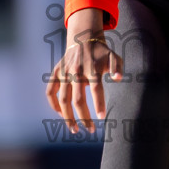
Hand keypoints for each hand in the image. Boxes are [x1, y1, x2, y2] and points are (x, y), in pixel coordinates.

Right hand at [45, 8, 122, 133]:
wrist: (82, 38)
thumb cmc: (101, 53)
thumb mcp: (113, 56)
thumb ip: (117, 67)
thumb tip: (118, 78)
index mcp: (92, 69)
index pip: (96, 89)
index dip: (99, 104)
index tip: (101, 118)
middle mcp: (76, 71)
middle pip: (78, 99)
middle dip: (84, 117)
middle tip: (90, 130)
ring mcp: (64, 73)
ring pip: (63, 99)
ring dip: (68, 117)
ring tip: (74, 130)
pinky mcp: (56, 73)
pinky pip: (50, 91)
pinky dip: (53, 104)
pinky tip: (61, 114)